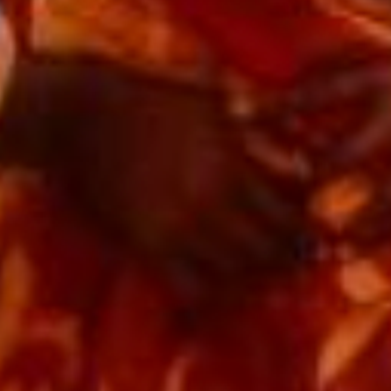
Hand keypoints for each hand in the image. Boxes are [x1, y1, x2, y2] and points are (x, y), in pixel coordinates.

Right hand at [32, 59, 306, 301]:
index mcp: (232, 168)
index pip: (292, 220)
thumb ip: (260, 126)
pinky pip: (192, 289)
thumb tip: (305, 143)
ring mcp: (176, 229)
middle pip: (270, 255)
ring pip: (236, 277)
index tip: (312, 238)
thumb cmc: (147, 98)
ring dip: (252, 278)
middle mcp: (210, 205)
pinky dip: (211, 292)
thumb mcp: (214, 103)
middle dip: (287, 261)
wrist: (78, 114)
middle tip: (291, 261)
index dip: (307, 235)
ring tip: (257, 272)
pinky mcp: (145, 246)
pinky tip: (213, 279)